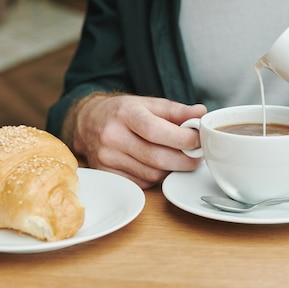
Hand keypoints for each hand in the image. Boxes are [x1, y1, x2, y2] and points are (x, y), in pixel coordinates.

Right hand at [70, 94, 206, 188]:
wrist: (87, 122)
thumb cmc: (123, 112)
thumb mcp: (149, 104)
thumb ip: (177, 110)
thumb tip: (201, 114)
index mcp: (125, 113)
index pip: (157, 131)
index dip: (183, 139)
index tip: (199, 140)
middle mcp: (112, 136)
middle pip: (157, 157)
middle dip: (185, 160)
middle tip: (197, 156)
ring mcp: (106, 158)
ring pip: (152, 174)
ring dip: (171, 170)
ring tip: (178, 158)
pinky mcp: (107, 174)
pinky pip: (142, 183)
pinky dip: (156, 177)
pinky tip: (158, 165)